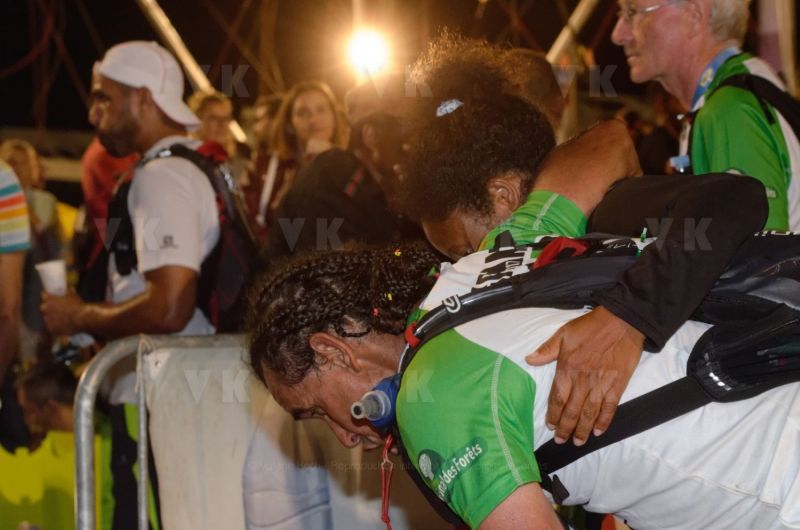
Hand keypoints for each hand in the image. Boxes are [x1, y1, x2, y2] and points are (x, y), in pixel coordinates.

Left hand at [41, 290, 84, 335]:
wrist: (81, 319)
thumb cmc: (77, 305)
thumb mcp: (73, 295)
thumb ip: (69, 290)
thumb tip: (69, 288)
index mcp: (48, 299)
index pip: (44, 295)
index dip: (48, 295)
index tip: (51, 295)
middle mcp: (44, 309)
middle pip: (44, 307)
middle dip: (49, 307)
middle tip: (57, 307)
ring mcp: (47, 319)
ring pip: (47, 317)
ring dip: (52, 316)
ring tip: (61, 317)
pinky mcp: (51, 328)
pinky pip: (51, 326)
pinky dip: (55, 325)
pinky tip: (62, 324)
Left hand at [525, 306, 643, 445]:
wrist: (622, 321)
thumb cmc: (591, 326)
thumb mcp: (563, 333)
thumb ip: (547, 350)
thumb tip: (529, 359)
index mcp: (567, 368)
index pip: (557, 398)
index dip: (553, 414)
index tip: (550, 426)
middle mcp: (583, 380)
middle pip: (572, 410)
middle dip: (566, 428)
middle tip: (561, 441)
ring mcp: (602, 384)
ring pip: (589, 413)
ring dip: (583, 429)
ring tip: (578, 442)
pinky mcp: (618, 384)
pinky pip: (610, 407)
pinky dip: (604, 421)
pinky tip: (598, 431)